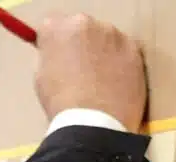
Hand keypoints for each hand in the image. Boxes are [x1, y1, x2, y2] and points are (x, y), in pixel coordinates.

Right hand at [34, 13, 146, 132]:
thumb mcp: (41, 76)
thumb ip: (50, 56)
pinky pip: (124, 51)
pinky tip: (116, 84)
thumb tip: (57, 54)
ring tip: (100, 81)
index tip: (59, 56)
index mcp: (58, 27)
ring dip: (103, 52)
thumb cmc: (62, 104)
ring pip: (105, 38)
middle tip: (81, 70)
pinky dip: (121, 63)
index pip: (53, 25)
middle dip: (81, 44)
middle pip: (82, 28)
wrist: (94, 124)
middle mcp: (86, 23)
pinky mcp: (134, 49)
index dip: (56, 43)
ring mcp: (113, 35)